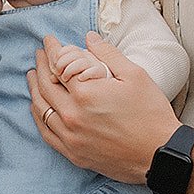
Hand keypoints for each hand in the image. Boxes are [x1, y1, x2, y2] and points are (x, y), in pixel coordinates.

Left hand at [29, 32, 177, 183]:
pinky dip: (38, 116)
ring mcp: (70, 137)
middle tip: (40, 54)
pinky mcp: (73, 153)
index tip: (49, 41)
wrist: (160, 154)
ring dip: (34, 89)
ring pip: (41, 109)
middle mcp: (72, 116)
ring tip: (33, 76)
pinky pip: (46, 132)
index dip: (52, 50)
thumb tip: (89, 38)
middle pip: (46, 85)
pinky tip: (38, 107)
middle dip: (41, 66)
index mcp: (85, 94)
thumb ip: (108, 55)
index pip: (59, 65)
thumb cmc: (151, 115)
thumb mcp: (135, 76)